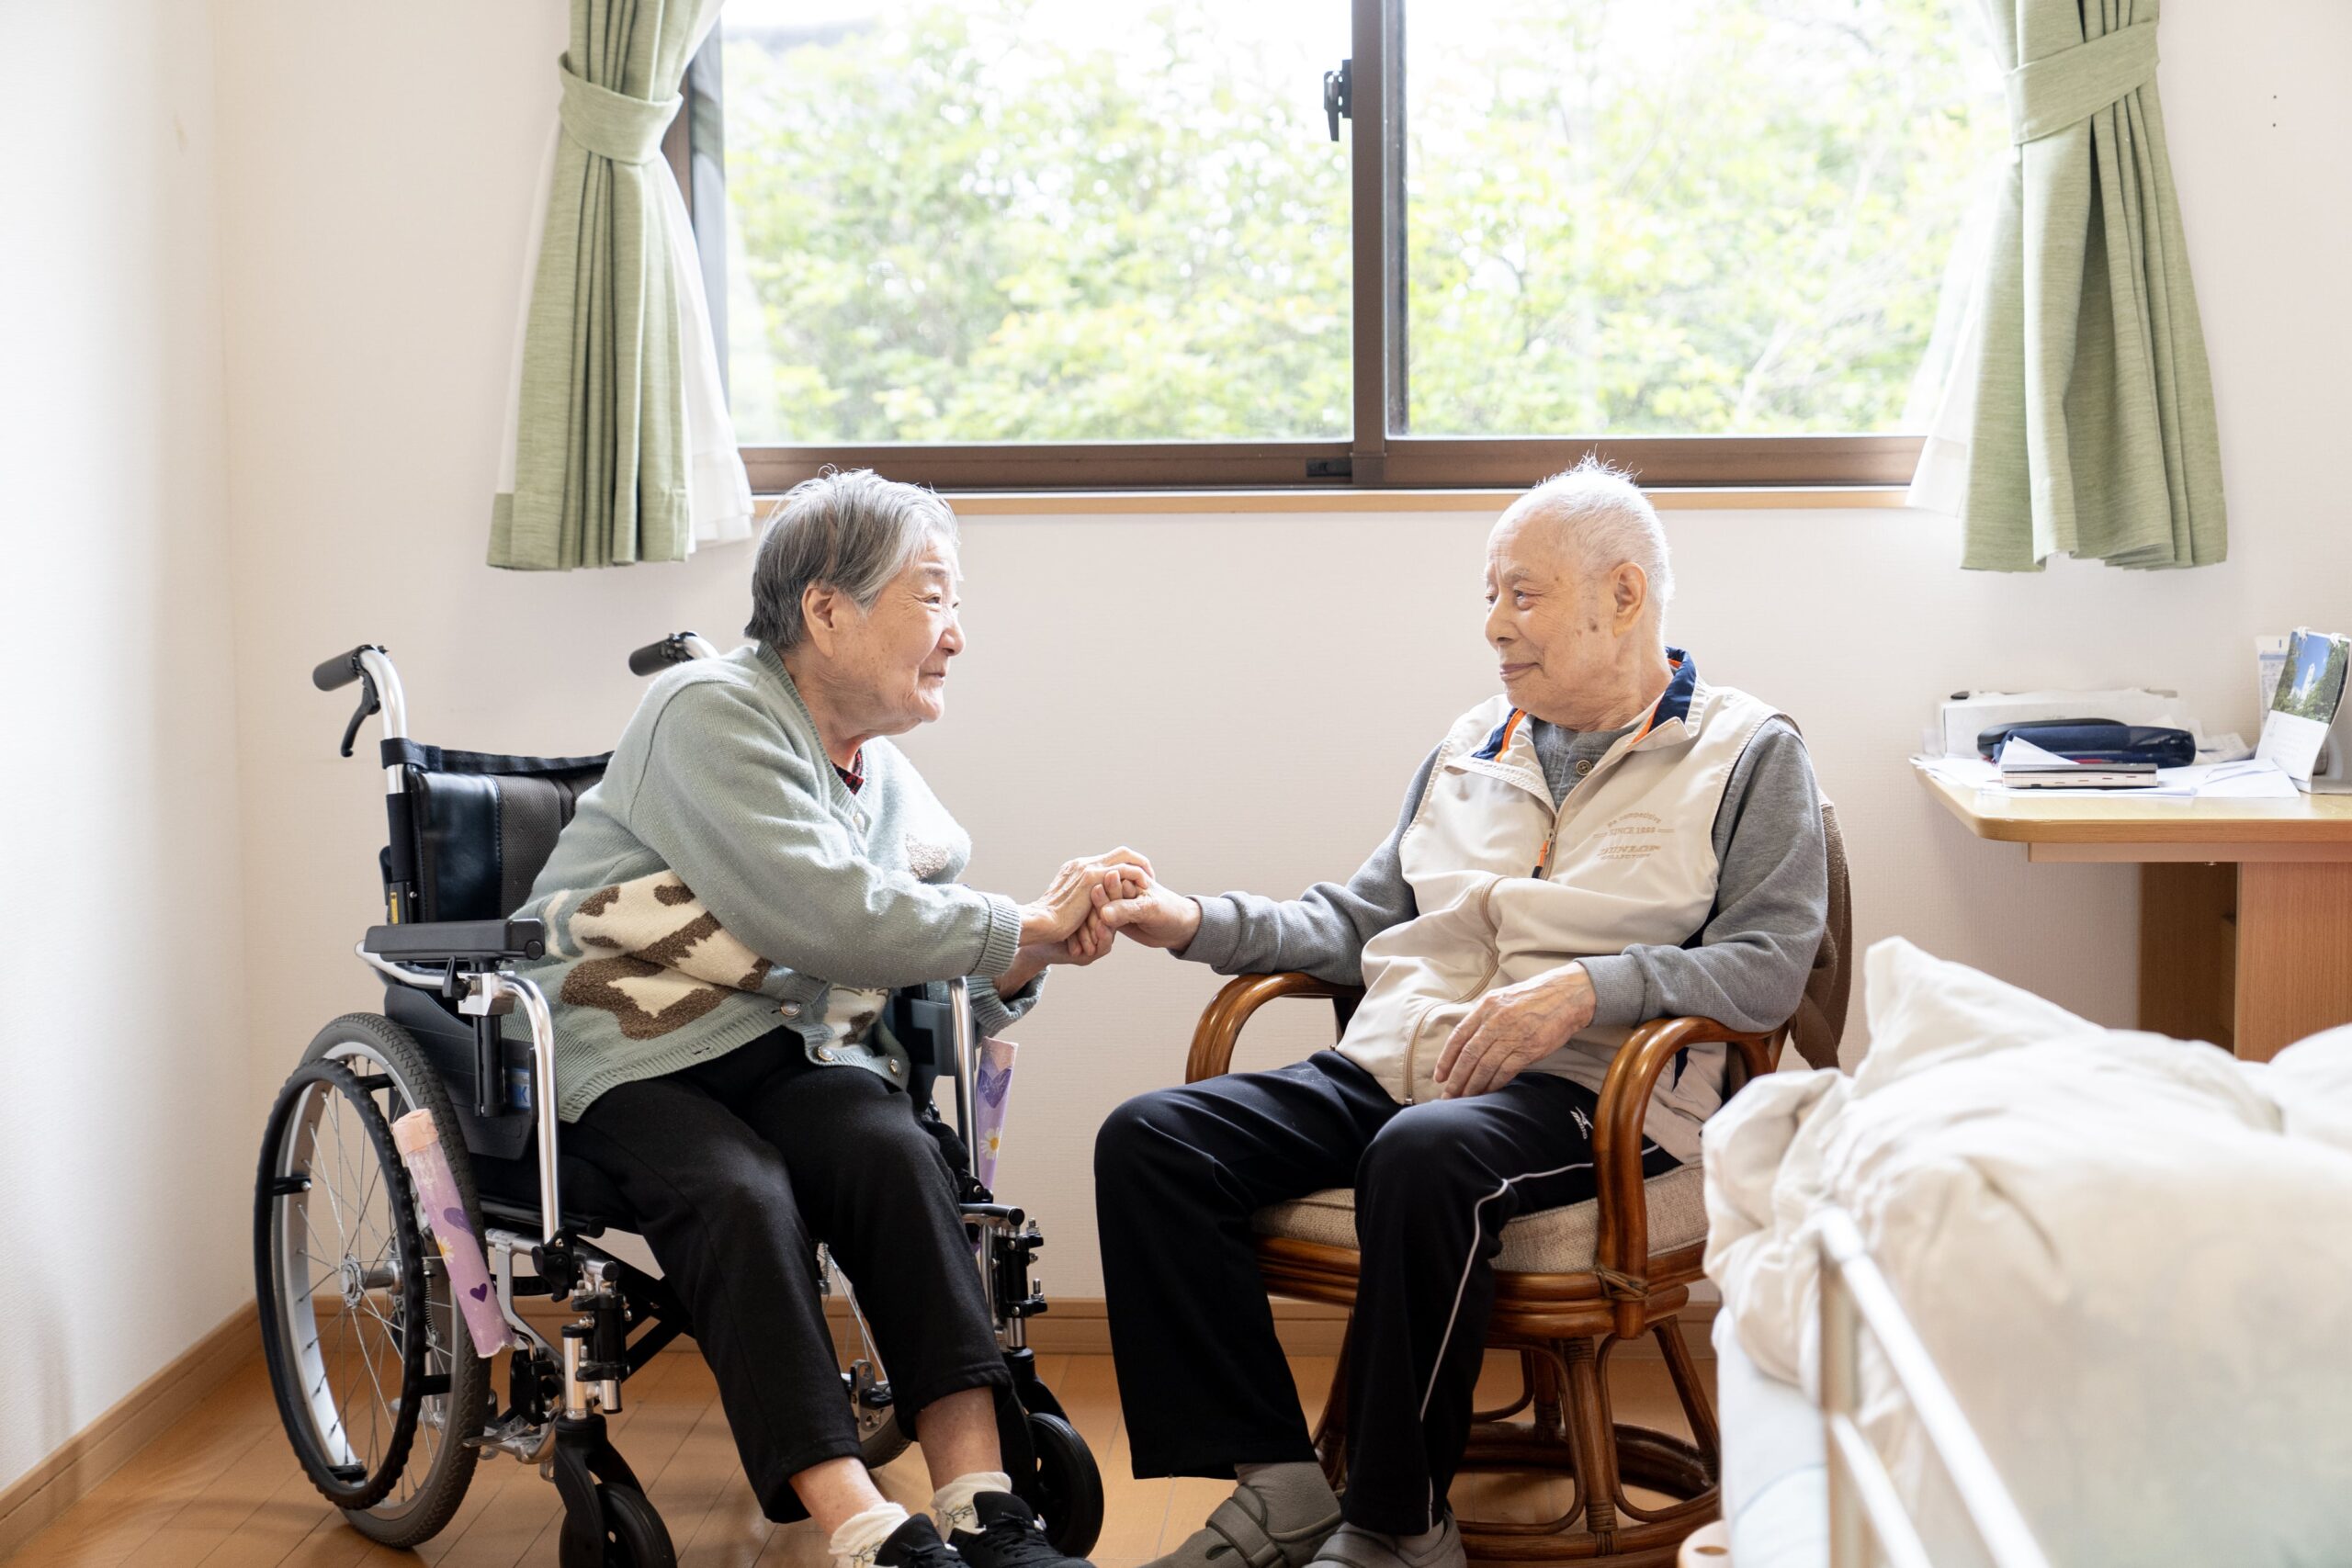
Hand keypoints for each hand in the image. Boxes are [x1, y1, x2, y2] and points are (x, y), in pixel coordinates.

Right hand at [1016, 848, 1151, 947]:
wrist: (1039, 924)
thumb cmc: (1051, 925)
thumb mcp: (1068, 910)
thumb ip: (1079, 905)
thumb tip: (1085, 913)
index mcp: (1075, 869)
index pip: (1106, 860)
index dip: (1124, 867)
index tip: (1134, 881)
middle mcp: (1081, 864)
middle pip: (1119, 852)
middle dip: (1138, 862)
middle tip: (1150, 876)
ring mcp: (1086, 868)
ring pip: (1124, 857)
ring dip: (1141, 867)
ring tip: (1151, 882)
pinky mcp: (1092, 878)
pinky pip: (1124, 869)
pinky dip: (1137, 875)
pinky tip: (1146, 886)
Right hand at [1097, 870, 1202, 951]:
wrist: (1179, 928)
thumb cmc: (1169, 913)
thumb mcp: (1149, 910)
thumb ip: (1126, 910)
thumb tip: (1103, 913)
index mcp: (1127, 877)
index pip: (1108, 885)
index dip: (1101, 900)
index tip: (1101, 917)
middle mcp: (1117, 888)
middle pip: (1099, 899)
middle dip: (1093, 915)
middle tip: (1096, 930)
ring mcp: (1114, 904)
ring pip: (1096, 913)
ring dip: (1091, 927)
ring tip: (1091, 943)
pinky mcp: (1112, 918)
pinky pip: (1099, 925)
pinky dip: (1094, 934)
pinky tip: (1088, 947)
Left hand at [1433, 964, 1595, 1098]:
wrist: (1567, 996)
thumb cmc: (1533, 998)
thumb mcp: (1502, 998)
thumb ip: (1483, 1018)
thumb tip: (1466, 1042)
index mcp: (1486, 1007)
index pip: (1458, 1037)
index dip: (1446, 1059)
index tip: (1439, 1076)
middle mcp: (1496, 1021)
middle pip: (1469, 1056)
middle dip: (1456, 1079)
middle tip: (1448, 1096)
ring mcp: (1512, 1035)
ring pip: (1485, 1067)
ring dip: (1473, 1086)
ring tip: (1464, 1099)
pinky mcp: (1529, 1048)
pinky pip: (1505, 1071)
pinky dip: (1494, 1084)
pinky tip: (1487, 1093)